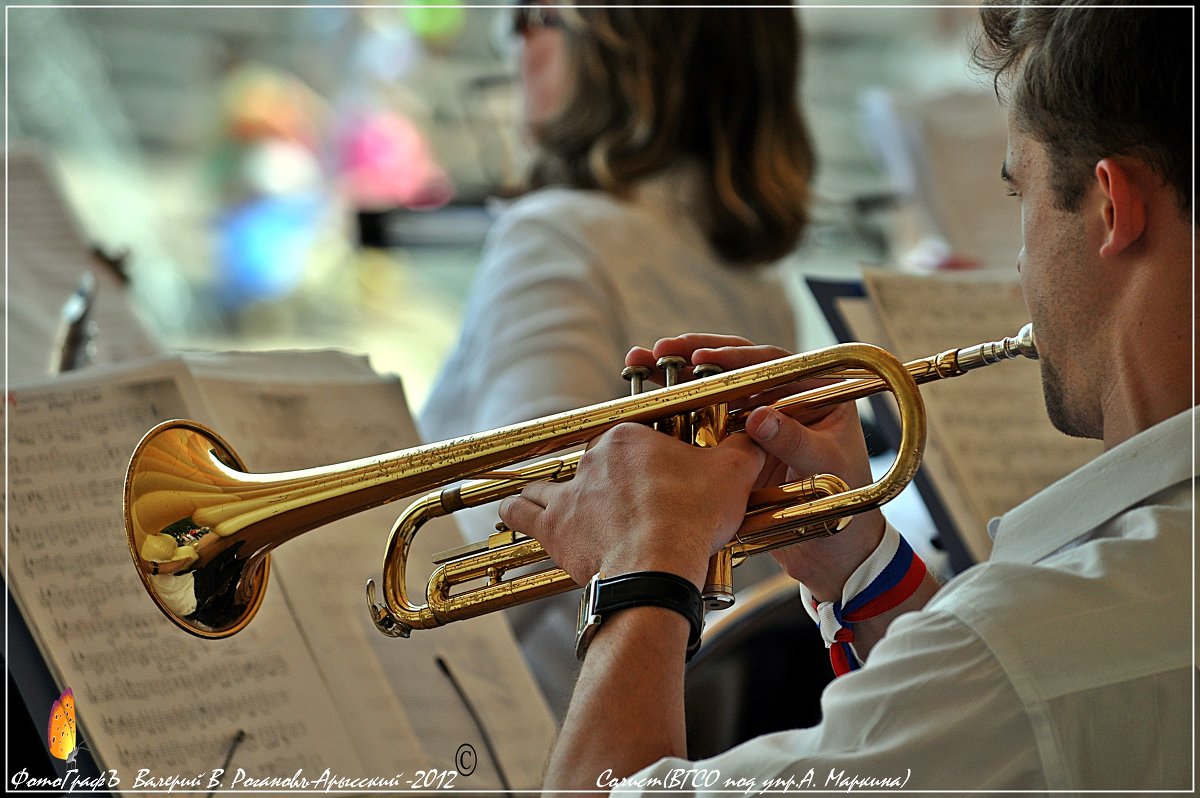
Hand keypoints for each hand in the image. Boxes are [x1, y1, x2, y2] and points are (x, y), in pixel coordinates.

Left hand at [498, 422, 765, 589]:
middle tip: (631, 505)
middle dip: (609, 480)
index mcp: (630, 437)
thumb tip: (758, 432)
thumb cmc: (693, 517)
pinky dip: (514, 510)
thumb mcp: (733, 474)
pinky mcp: (552, 526)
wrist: (658, 565)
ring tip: (564, 504)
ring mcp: (569, 491)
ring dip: (552, 490)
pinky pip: (519, 511)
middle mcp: (592, 457)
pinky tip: (509, 511)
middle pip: (596, 462)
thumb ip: (745, 448)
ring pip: (549, 481)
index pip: (633, 438)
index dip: (647, 458)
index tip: (660, 477)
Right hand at [629, 334, 885, 600]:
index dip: (735, 357)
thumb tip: (759, 417)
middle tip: (662, 352)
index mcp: (817, 392)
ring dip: (679, 377)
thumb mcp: (825, 468)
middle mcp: (785, 399)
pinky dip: (678, 410)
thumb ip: (796, 441)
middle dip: (696, 355)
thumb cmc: (849, 506)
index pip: (772, 362)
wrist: (834, 553)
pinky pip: (705, 421)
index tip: (702, 359)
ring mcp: (759, 422)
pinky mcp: (738, 446)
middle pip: (735, 366)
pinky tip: (650, 403)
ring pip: (715, 389)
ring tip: (643, 364)